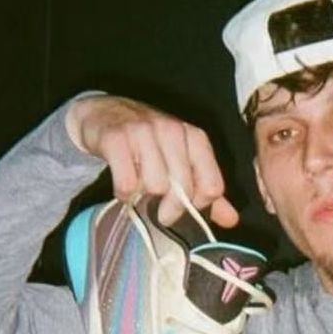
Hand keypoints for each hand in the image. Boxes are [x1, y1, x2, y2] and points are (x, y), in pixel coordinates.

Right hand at [65, 95, 238, 227]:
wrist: (101, 113)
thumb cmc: (148, 142)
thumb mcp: (182, 160)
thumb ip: (206, 190)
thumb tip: (231, 220)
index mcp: (195, 137)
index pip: (211, 186)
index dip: (199, 205)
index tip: (185, 207)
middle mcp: (173, 130)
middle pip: (182, 190)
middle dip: (170, 209)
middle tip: (157, 210)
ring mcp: (144, 131)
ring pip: (155, 187)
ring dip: (144, 197)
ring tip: (139, 189)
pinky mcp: (116, 138)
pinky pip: (127, 183)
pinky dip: (124, 192)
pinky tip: (122, 186)